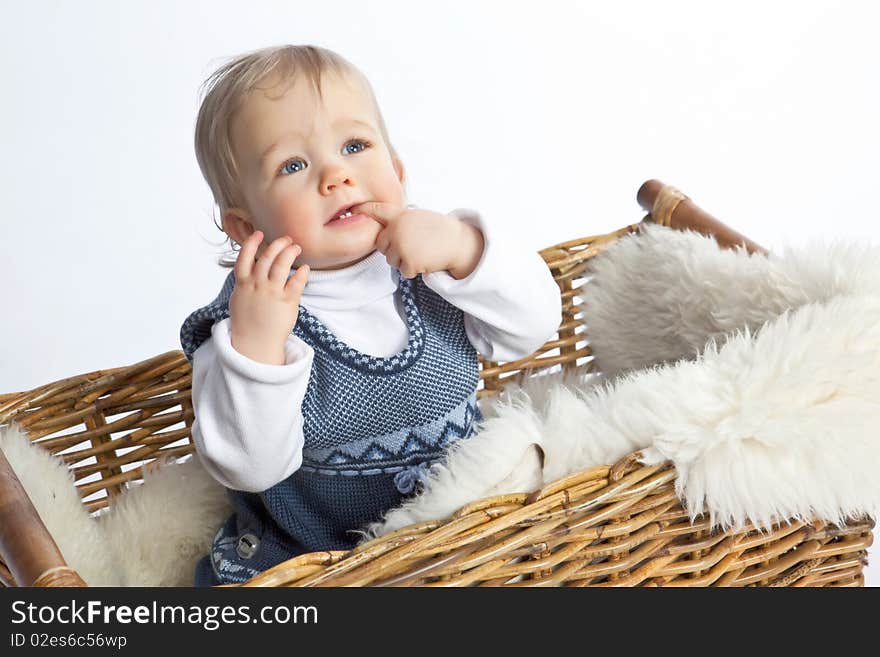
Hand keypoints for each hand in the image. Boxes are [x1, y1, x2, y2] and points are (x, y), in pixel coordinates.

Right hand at [229, 231, 309, 364]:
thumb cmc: (248, 322)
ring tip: (297, 248)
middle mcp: (257, 285)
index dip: (251, 242)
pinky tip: (305, 269)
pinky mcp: (287, 301)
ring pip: (282, 264)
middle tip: (287, 240)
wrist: (255, 344)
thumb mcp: (239, 299)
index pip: (244, 256)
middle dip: (278, 244)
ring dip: (290, 252)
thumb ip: (244, 282)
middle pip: (267, 256)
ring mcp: (272, 292)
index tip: (259, 233)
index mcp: (243, 284)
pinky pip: (297, 281)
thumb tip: (248, 270)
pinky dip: (302, 272)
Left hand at [352, 202, 473, 278]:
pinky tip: (425, 260)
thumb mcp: (418, 218)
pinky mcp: (409, 262)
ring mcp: (402, 245)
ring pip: (391, 261)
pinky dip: (414, 270)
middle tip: (413, 245)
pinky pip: (403, 271)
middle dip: (393, 249)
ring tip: (421, 252)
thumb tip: (383, 232)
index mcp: (400, 216)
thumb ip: (400, 222)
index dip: (364, 209)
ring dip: (404, 261)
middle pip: (381, 245)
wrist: (458, 242)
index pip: (377, 210)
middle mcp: (397, 229)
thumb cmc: (439, 230)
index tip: (353, 208)